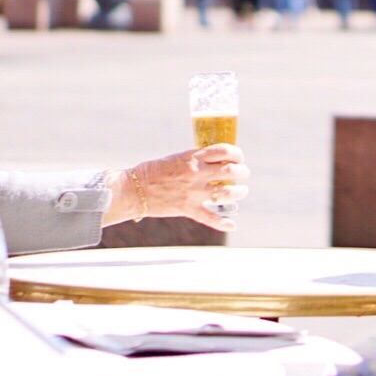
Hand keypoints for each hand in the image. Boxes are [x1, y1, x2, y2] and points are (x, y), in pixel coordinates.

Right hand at [123, 144, 248, 229]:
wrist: (131, 190)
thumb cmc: (152, 171)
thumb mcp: (177, 158)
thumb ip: (196, 160)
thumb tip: (216, 162)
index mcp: (193, 158)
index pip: (225, 151)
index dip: (237, 154)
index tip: (239, 158)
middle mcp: (196, 174)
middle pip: (231, 172)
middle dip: (242, 173)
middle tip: (243, 175)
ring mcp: (193, 193)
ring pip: (227, 193)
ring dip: (239, 192)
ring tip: (241, 191)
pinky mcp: (187, 209)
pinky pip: (210, 218)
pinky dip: (223, 223)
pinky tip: (233, 224)